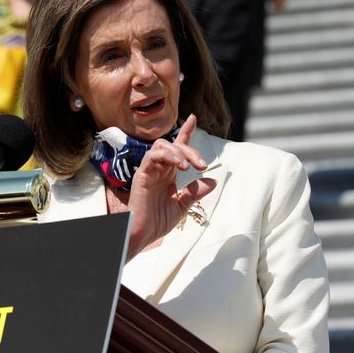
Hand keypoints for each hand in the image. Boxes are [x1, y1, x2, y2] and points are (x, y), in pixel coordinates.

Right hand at [126, 114, 216, 256]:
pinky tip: (179, 166)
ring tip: (189, 166)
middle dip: (190, 150)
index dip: (185, 133)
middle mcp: (158, 169)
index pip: (177, 148)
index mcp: (167, 174)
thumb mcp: (182, 206)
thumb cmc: (156, 222)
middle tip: (201, 165)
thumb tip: (212, 181)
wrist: (142, 233)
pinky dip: (167, 156)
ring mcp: (149, 171)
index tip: (193, 119)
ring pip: (161, 146)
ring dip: (178, 151)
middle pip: (173, 146)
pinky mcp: (142, 175)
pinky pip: (152, 156)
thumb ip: (194, 192)